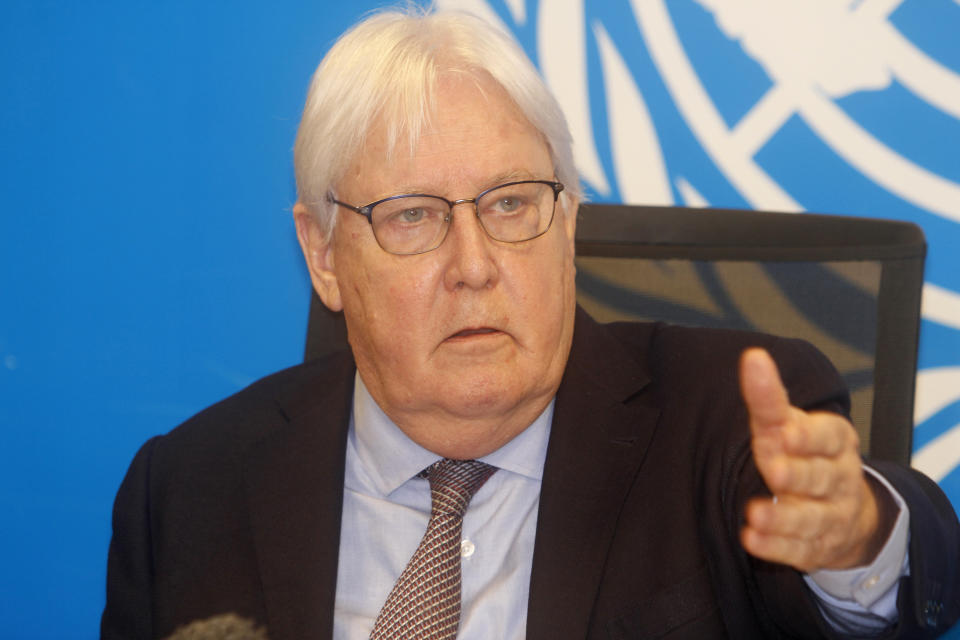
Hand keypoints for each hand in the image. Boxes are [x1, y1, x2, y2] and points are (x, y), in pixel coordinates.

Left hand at [738, 348, 890, 571]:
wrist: (844, 512)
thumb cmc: (807, 454)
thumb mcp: (792, 424)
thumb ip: (770, 397)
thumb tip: (752, 357)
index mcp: (836, 442)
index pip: (827, 436)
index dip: (808, 436)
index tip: (786, 432)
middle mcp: (837, 479)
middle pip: (819, 477)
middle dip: (798, 474)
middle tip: (775, 470)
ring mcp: (830, 516)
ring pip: (811, 517)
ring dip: (783, 517)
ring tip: (755, 513)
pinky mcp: (816, 546)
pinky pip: (798, 550)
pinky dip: (776, 547)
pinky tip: (752, 539)